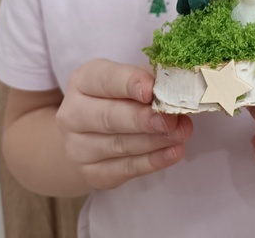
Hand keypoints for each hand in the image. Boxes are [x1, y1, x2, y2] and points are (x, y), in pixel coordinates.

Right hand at [56, 59, 192, 189]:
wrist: (84, 138)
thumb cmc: (114, 99)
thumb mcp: (125, 80)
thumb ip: (147, 80)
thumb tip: (175, 85)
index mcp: (83, 81)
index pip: (105, 79)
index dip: (129, 83)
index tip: (152, 89)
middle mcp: (73, 114)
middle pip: (109, 117)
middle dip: (143, 119)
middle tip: (171, 118)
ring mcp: (79, 147)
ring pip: (119, 145)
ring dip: (155, 140)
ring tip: (181, 133)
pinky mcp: (92, 174)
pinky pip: (124, 169)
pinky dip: (152, 161)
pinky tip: (173, 153)